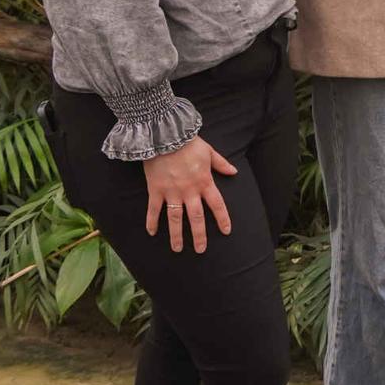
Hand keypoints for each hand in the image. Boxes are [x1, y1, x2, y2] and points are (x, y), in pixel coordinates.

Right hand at [143, 136, 236, 253]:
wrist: (166, 135)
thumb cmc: (188, 143)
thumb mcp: (209, 151)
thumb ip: (221, 164)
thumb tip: (234, 172)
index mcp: (204, 182)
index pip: (217, 205)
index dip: (222, 219)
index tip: (226, 231)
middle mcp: (190, 191)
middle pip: (196, 218)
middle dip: (199, 235)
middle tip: (200, 249)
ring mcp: (172, 192)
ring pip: (176, 219)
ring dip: (177, 235)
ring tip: (178, 249)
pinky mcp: (156, 190)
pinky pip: (153, 210)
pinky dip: (151, 222)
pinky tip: (151, 233)